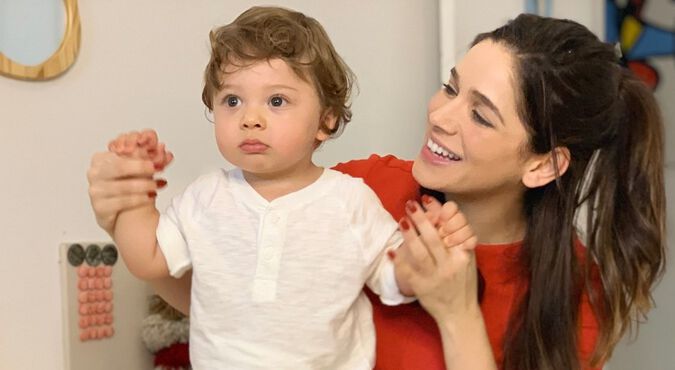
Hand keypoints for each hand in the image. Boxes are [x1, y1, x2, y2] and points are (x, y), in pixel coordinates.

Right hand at [87, 130, 172, 235]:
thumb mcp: (132, 167)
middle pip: (120, 168)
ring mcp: (96, 191)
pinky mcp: (100, 207)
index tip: (155, 156)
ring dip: (144, 185)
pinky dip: (139, 199)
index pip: (121, 153)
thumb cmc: (122, 185)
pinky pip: (122, 202)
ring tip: (156, 185)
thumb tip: (162, 148)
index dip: (140, 154)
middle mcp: (95, 174)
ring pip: (123, 186)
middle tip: (156, 168)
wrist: (113, 210)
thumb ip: (145, 157)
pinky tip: (149, 197)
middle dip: (141, 168)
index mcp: (100, 159)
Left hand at [391, 197, 478, 321]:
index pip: (452, 229)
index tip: (426, 200)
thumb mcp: (466, 260)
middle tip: (410, 205)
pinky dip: (398, 261)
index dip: (438, 213)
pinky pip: (407, 272)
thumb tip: (439, 212)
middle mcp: (449, 265)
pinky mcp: (421, 288)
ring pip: (420, 253)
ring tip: (402, 221)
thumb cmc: (463, 282)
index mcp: (462, 256)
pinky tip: (390, 251)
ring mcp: (435, 277)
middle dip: (421, 219)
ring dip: (409, 236)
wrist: (460, 313)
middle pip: (433, 238)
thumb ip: (457, 240)